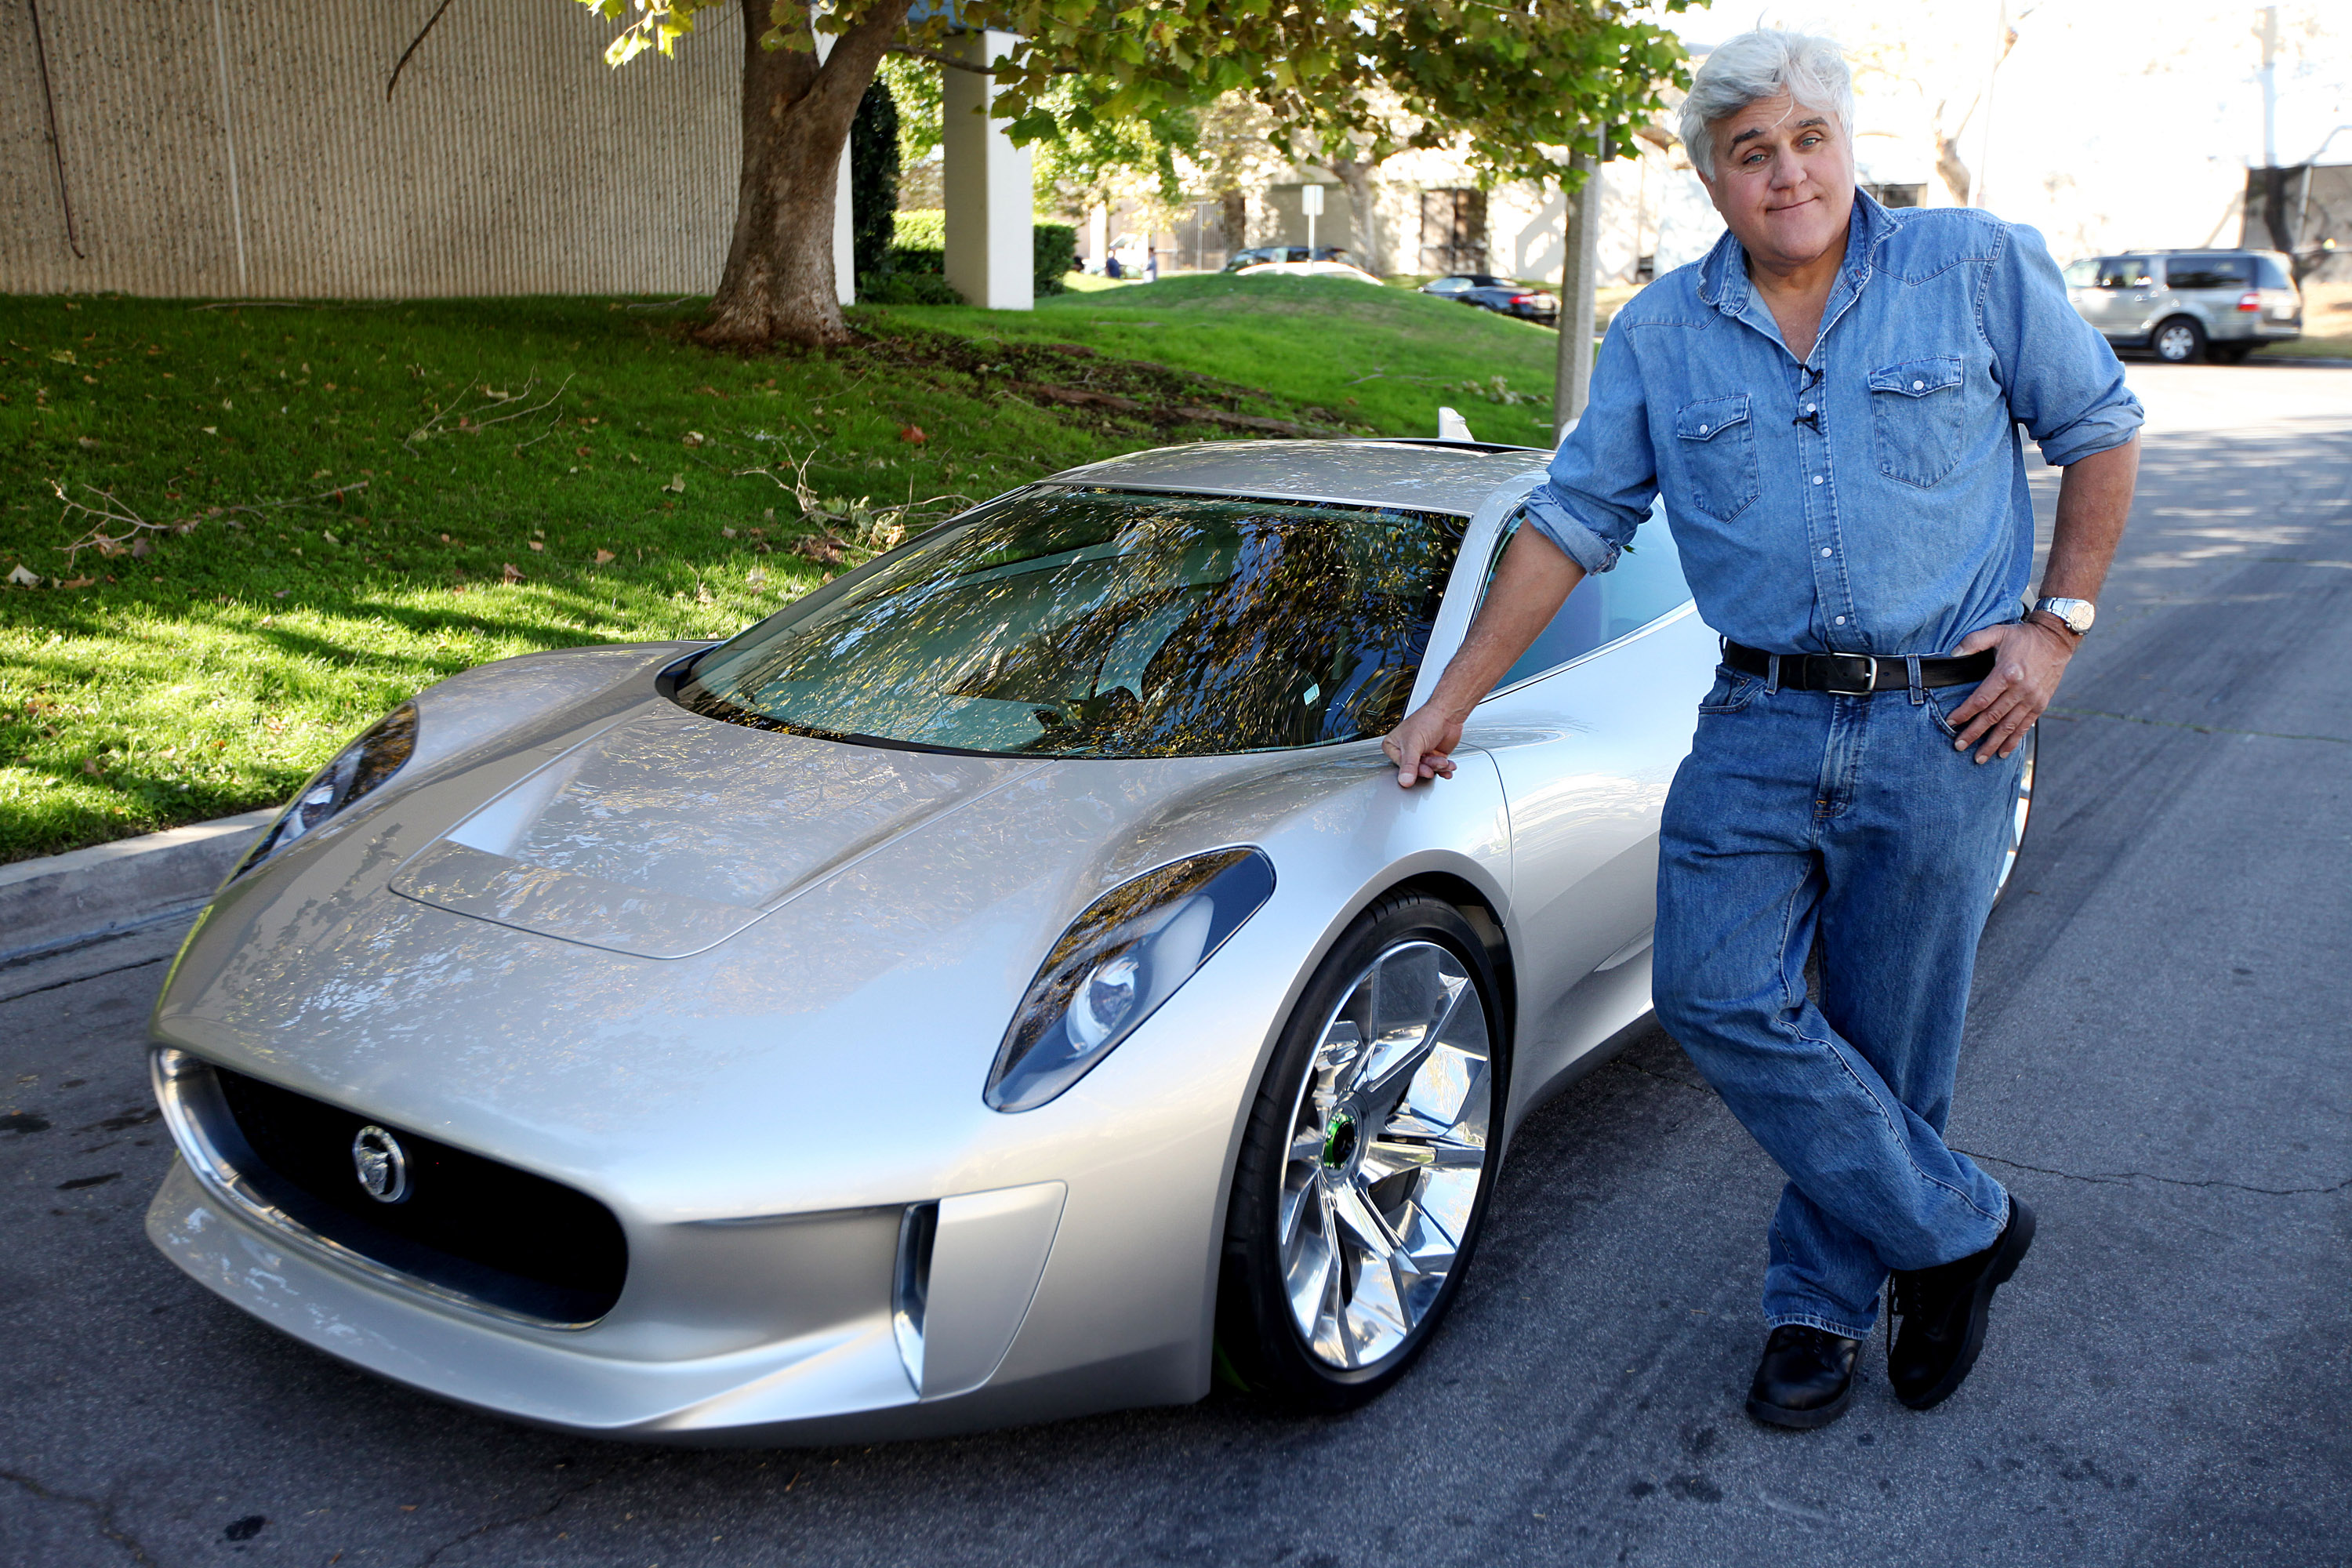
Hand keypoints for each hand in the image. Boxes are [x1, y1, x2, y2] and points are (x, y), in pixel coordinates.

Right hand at [1382, 703, 1462, 787]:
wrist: (1448, 713)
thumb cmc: (1428, 719)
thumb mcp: (1414, 743)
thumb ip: (1409, 764)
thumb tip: (1404, 781)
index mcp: (1394, 745)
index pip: (1400, 766)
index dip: (1413, 768)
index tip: (1422, 769)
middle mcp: (1406, 750)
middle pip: (1415, 769)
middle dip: (1429, 767)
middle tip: (1436, 763)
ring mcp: (1421, 754)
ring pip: (1428, 769)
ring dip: (1438, 767)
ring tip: (1444, 761)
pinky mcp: (1434, 756)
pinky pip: (1438, 769)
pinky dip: (1445, 769)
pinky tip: (1449, 767)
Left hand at [1945, 616, 2076, 762]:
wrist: (2056, 639)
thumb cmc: (2024, 637)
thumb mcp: (1997, 632)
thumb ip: (1973, 641)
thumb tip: (1953, 654)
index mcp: (2007, 673)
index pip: (1981, 699)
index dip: (1965, 712)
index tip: (1951, 722)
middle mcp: (2021, 689)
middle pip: (1993, 717)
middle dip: (1974, 733)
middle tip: (1959, 746)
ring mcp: (2032, 699)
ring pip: (2009, 726)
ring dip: (1993, 744)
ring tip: (1979, 758)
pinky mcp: (2041, 704)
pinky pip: (2025, 726)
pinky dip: (2013, 741)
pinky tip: (2003, 752)